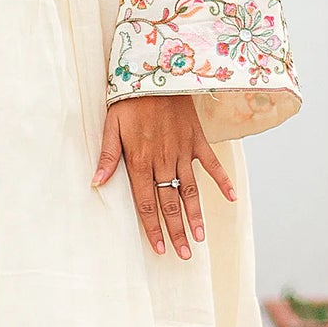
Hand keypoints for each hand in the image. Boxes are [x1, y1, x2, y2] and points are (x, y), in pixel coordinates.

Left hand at [90, 97, 234, 258]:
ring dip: (196, 215)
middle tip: (184, 255)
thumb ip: (107, 157)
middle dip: (176, 231)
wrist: (155, 71)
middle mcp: (163, 159)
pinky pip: (211, 163)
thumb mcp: (111, 126)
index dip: (152, 227)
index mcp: (139, 160)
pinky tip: (231, 198)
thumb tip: (96, 183)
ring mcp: (182, 150)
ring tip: (200, 238)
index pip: (146, 202)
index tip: (159, 248)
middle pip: (170, 202)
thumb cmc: (128, 101)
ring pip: (190, 190)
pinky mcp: (196, 139)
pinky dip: (222, 180)